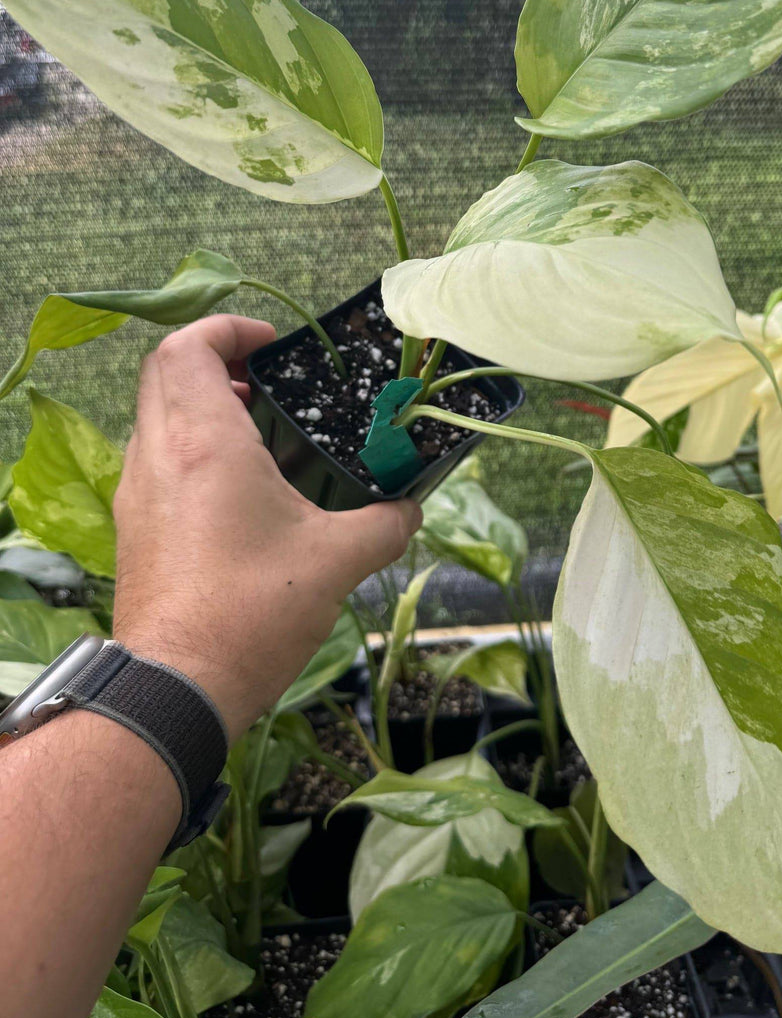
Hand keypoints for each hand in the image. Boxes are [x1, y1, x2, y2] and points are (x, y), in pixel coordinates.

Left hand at [111, 314, 420, 740]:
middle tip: (265, 380)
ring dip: (200, 405)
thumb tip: (410, 510)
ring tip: (258, 430)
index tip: (272, 344)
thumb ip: (384, 525)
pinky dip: (190, 448)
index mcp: (202, 441)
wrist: (176, 688)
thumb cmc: (252, 609)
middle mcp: (158, 456)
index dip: (226, 329)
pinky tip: (240, 490)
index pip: (186, 347)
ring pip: (155, 418)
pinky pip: (156, 461)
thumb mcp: (337, 561)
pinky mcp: (135, 531)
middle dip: (213, 360)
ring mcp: (139, 495)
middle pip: (163, 373)